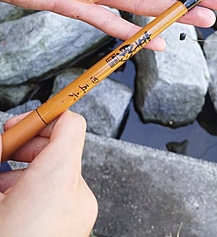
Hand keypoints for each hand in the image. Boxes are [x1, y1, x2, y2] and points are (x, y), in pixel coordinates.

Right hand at [0, 111, 96, 236]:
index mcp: (61, 180)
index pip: (69, 123)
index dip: (41, 118)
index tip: (18, 125)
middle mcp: (79, 195)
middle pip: (61, 147)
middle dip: (26, 146)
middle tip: (2, 153)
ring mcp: (80, 215)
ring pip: (57, 173)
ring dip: (27, 170)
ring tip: (1, 185)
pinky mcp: (76, 229)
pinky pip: (59, 196)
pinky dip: (36, 192)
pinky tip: (11, 203)